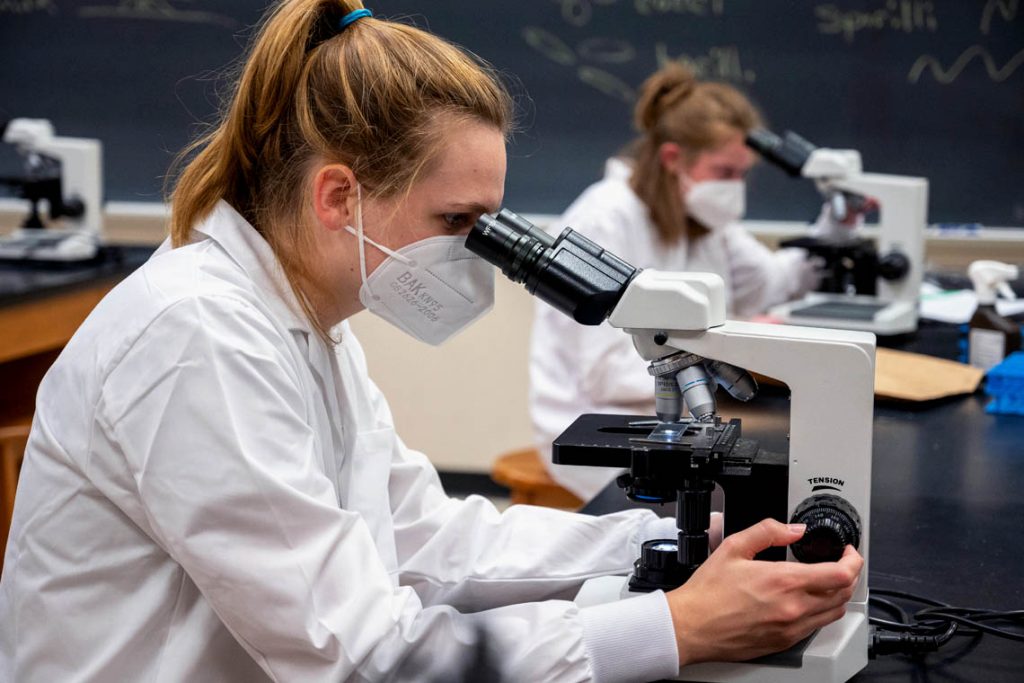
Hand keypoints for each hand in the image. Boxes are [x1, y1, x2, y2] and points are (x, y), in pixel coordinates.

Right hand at [664, 518, 862, 666]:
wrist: (691, 627)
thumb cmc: (707, 593)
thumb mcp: (733, 547)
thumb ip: (768, 531)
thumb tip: (793, 529)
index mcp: (784, 581)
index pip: (841, 574)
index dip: (853, 560)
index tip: (847, 552)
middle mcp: (793, 608)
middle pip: (844, 594)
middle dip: (849, 574)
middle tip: (840, 563)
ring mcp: (791, 628)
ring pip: (835, 613)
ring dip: (838, 595)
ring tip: (827, 581)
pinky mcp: (785, 642)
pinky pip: (816, 627)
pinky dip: (821, 611)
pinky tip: (806, 601)